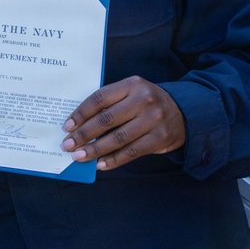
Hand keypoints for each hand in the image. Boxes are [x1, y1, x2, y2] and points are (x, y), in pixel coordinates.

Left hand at [60, 75, 185, 170]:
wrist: (182, 112)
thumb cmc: (146, 102)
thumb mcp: (131, 93)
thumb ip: (110, 103)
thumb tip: (80, 124)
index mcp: (131, 84)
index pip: (99, 98)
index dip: (81, 113)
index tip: (67, 127)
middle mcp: (143, 100)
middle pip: (106, 119)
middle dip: (83, 134)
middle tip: (68, 145)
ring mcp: (153, 119)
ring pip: (118, 138)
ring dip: (95, 150)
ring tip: (79, 156)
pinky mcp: (160, 138)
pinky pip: (132, 152)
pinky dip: (113, 160)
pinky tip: (99, 164)